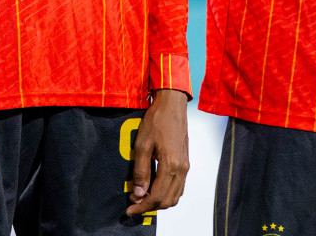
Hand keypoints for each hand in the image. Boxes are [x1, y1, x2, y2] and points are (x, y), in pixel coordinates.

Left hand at [128, 88, 188, 215]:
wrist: (172, 105)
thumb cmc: (156, 121)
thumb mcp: (142, 144)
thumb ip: (141, 171)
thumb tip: (139, 193)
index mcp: (171, 165)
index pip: (157, 197)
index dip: (142, 207)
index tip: (130, 210)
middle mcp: (182, 169)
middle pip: (168, 200)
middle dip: (150, 206)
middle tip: (134, 203)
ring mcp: (185, 166)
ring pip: (175, 196)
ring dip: (159, 201)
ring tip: (142, 197)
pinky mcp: (186, 162)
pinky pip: (179, 186)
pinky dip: (167, 193)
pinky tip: (154, 188)